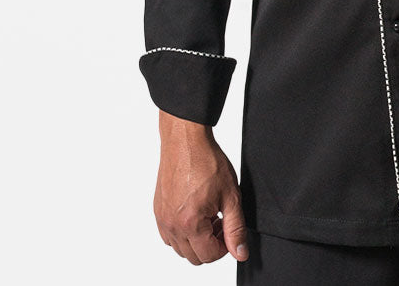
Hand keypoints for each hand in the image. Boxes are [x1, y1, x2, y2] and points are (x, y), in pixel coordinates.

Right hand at [152, 110, 249, 264]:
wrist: (186, 141)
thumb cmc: (207, 161)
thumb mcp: (231, 195)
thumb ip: (236, 227)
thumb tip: (240, 252)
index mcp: (190, 223)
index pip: (208, 255)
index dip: (224, 247)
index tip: (229, 230)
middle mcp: (171, 225)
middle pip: (193, 256)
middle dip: (211, 244)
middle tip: (221, 222)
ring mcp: (162, 219)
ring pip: (180, 248)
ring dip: (196, 239)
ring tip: (209, 215)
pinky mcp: (158, 211)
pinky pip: (169, 236)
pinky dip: (183, 232)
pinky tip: (195, 213)